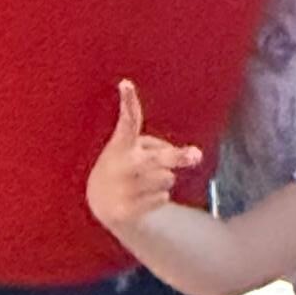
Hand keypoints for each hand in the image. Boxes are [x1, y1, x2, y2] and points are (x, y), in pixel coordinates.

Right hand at [88, 79, 202, 237]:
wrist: (100, 203)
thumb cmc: (125, 166)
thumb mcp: (132, 149)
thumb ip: (161, 147)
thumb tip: (193, 155)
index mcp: (121, 145)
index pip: (126, 121)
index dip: (128, 102)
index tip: (126, 84)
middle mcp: (121, 165)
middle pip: (156, 159)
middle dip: (176, 156)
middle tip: (196, 154)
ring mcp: (123, 188)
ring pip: (167, 178)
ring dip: (164, 179)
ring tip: (145, 181)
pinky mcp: (125, 210)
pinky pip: (163, 198)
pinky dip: (159, 197)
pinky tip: (142, 197)